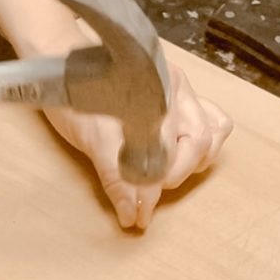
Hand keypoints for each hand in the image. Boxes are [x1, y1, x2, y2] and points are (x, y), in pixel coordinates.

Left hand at [44, 62, 232, 228]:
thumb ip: (115, 178)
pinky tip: (183, 156)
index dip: (152, 190)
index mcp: (153, 94)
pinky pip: (214, 120)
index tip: (139, 216)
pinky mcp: (183, 98)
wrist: (65, 64)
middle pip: (198, 142)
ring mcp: (182, 92)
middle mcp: (175, 90)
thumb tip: (133, 214)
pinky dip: (206, 144)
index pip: (165, 151)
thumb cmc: (75, 97)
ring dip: (195, 161)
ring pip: (213, 131)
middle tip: (149, 192)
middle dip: (176, 175)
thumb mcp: (90, 140)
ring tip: (166, 175)